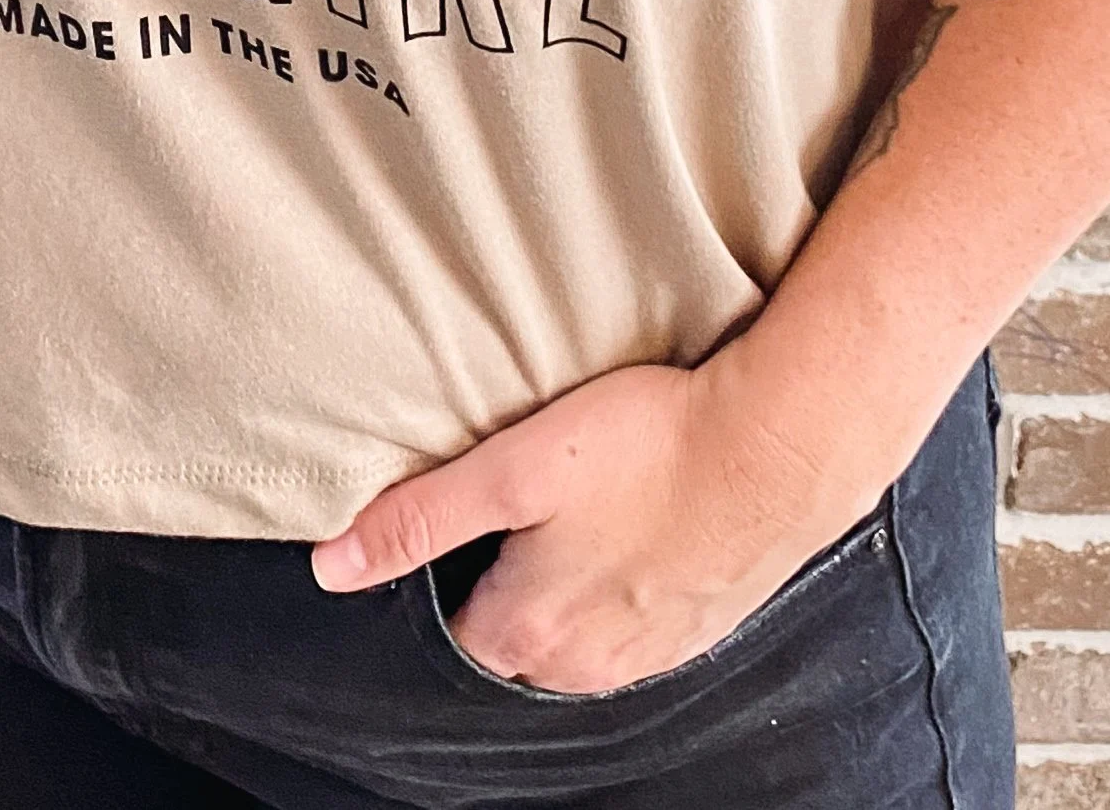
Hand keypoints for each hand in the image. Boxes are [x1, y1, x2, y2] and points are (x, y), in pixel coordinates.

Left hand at [308, 356, 882, 695]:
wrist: (777, 448)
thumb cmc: (648, 446)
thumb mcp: (513, 467)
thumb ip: (420, 518)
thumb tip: (332, 566)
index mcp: (529, 632)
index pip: (453, 634)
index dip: (444, 580)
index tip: (455, 530)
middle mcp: (586, 664)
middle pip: (515, 640)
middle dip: (506, 587)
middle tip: (518, 512)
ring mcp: (650, 653)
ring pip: (579, 634)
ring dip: (570, 587)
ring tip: (579, 515)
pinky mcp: (701, 626)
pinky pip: (639, 624)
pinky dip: (627, 585)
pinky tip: (640, 526)